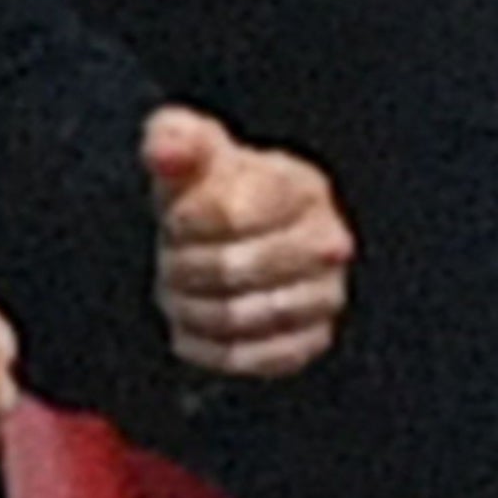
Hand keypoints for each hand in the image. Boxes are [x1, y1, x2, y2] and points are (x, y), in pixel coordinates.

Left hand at [141, 108, 355, 381]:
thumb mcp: (187, 150)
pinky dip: (214, 350)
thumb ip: (174, 140)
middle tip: (171, 263)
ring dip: (192, 310)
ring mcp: (327, 294)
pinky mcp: (315, 338)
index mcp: (301, 187)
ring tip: (180, 295)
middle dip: (183, 270)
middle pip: (233, 269)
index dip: (182, 224)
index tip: (173, 222)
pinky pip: (260, 357)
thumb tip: (168, 151)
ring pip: (243, 316)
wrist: (235, 237)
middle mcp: (329, 241)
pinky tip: (194, 331)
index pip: (228, 215)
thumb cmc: (211, 191)